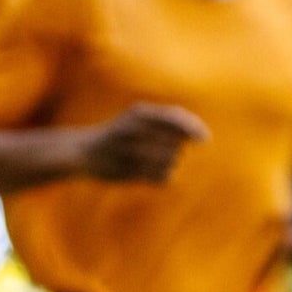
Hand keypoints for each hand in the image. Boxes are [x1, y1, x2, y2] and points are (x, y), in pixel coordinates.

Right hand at [74, 103, 208, 183]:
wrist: (86, 152)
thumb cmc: (120, 135)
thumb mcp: (139, 120)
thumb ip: (166, 124)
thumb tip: (199, 133)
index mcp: (139, 113)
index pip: (174, 118)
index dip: (192, 128)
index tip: (206, 139)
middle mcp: (136, 128)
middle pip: (175, 144)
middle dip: (176, 151)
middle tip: (158, 152)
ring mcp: (131, 150)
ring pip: (170, 162)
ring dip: (169, 166)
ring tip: (151, 163)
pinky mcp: (128, 170)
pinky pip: (161, 178)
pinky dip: (163, 178)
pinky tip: (152, 174)